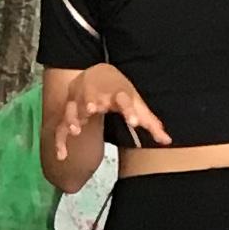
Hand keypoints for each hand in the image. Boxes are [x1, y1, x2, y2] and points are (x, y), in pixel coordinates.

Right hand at [52, 64, 168, 157]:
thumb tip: (167, 141)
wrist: (97, 73)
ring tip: (76, 129)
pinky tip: (62, 156)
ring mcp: (80, 101)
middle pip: (94, 97)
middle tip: (94, 109)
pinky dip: (60, 140)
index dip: (129, 111)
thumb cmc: (119, 92)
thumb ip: (150, 122)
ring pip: (74, 108)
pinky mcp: (69, 109)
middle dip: (93, 102)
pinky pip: (61, 125)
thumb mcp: (136, 103)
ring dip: (73, 117)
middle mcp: (97, 95)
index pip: (125, 99)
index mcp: (118, 93)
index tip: (135, 123)